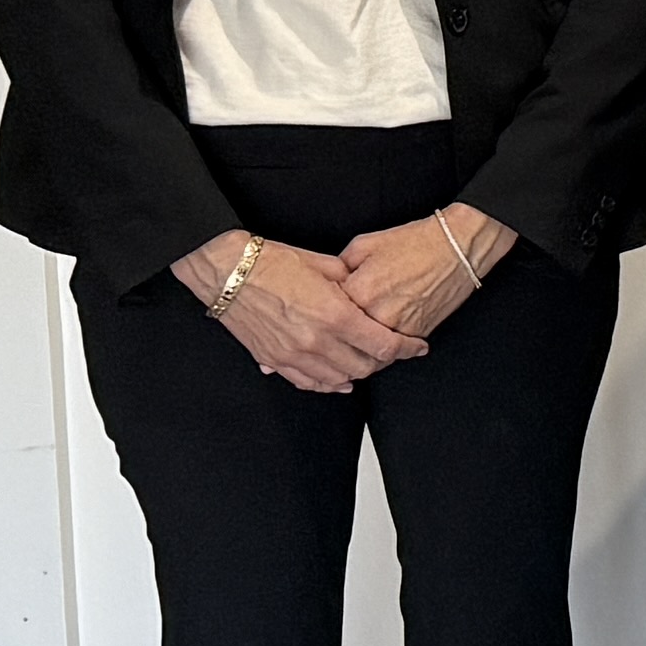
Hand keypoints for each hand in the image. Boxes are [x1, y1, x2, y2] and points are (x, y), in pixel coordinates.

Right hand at [189, 230, 425, 395]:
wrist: (228, 272)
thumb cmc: (273, 262)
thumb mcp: (325, 265)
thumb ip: (353, 284)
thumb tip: (369, 294)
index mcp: (334, 315)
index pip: (383, 345)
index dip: (406, 349)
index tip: (417, 347)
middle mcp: (316, 341)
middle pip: (364, 366)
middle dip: (383, 361)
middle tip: (391, 351)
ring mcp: (294, 355)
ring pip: (338, 379)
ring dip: (357, 373)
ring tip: (367, 362)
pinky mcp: (275, 360)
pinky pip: (308, 383)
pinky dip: (328, 384)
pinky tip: (338, 379)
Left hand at [332, 205, 511, 347]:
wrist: (457, 248)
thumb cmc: (415, 242)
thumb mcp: (365, 244)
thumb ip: (340, 268)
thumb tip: (329, 285)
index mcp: (360, 290)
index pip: (328, 315)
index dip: (323, 314)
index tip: (321, 313)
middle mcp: (378, 314)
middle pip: (346, 340)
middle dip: (337, 340)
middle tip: (330, 336)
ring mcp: (400, 327)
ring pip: (369, 354)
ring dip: (359, 353)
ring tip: (351, 346)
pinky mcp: (418, 334)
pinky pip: (393, 353)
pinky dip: (383, 352)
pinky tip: (376, 344)